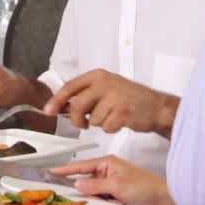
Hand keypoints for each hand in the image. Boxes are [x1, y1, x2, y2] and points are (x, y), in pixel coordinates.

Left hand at [44, 69, 177, 134]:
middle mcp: (105, 83)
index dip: (56, 100)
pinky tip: (120, 122)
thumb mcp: (105, 89)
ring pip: (92, 119)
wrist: (156, 106)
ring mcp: (115, 97)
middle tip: (83, 124)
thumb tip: (60, 106)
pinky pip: (106, 127)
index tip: (48, 111)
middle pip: (77, 106)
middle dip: (77, 120)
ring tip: (112, 117)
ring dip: (99, 124)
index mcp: (98, 76)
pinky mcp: (124, 112)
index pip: (70, 87)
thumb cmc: (129, 99)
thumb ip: (84, 95)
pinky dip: (111, 129)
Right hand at [51, 155, 177, 204]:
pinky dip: (105, 201)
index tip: (53, 171)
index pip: (81, 165)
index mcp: (106, 162)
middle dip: (86, 190)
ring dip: (98, 197)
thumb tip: (77, 184)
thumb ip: (95, 186)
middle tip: (83, 195)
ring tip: (109, 199)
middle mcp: (108, 170)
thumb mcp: (116, 186)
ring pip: (94, 190)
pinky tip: (112, 203)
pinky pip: (102, 197)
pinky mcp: (116, 192)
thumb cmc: (145, 186)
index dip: (66, 169)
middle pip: (86, 180)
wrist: (162, 197)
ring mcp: (112, 181)